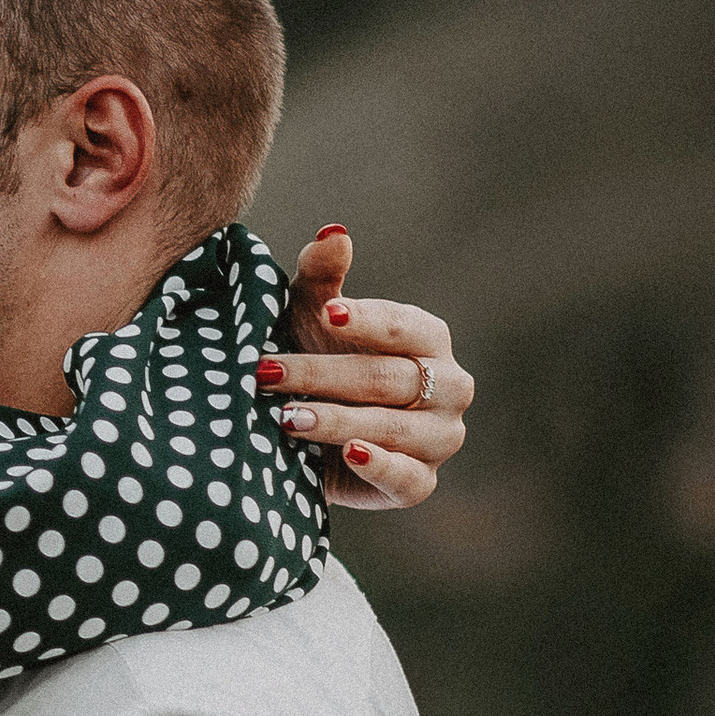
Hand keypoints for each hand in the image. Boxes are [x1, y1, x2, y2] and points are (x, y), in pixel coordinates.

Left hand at [261, 226, 473, 510]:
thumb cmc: (315, 355)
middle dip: (322, 375)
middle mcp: (448, 386)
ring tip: (287, 418)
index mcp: (428, 339)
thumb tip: (335, 232)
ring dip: (337, 422)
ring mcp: (440, 437)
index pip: (403, 328)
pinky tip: (351, 453)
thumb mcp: (309, 314)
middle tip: (266, 372)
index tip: (326, 314)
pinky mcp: (421, 483)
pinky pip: (409, 478)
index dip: (365, 321)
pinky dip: (381, 466)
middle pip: (387, 379)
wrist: (304, 433)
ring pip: (394, 428)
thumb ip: (323, 274)